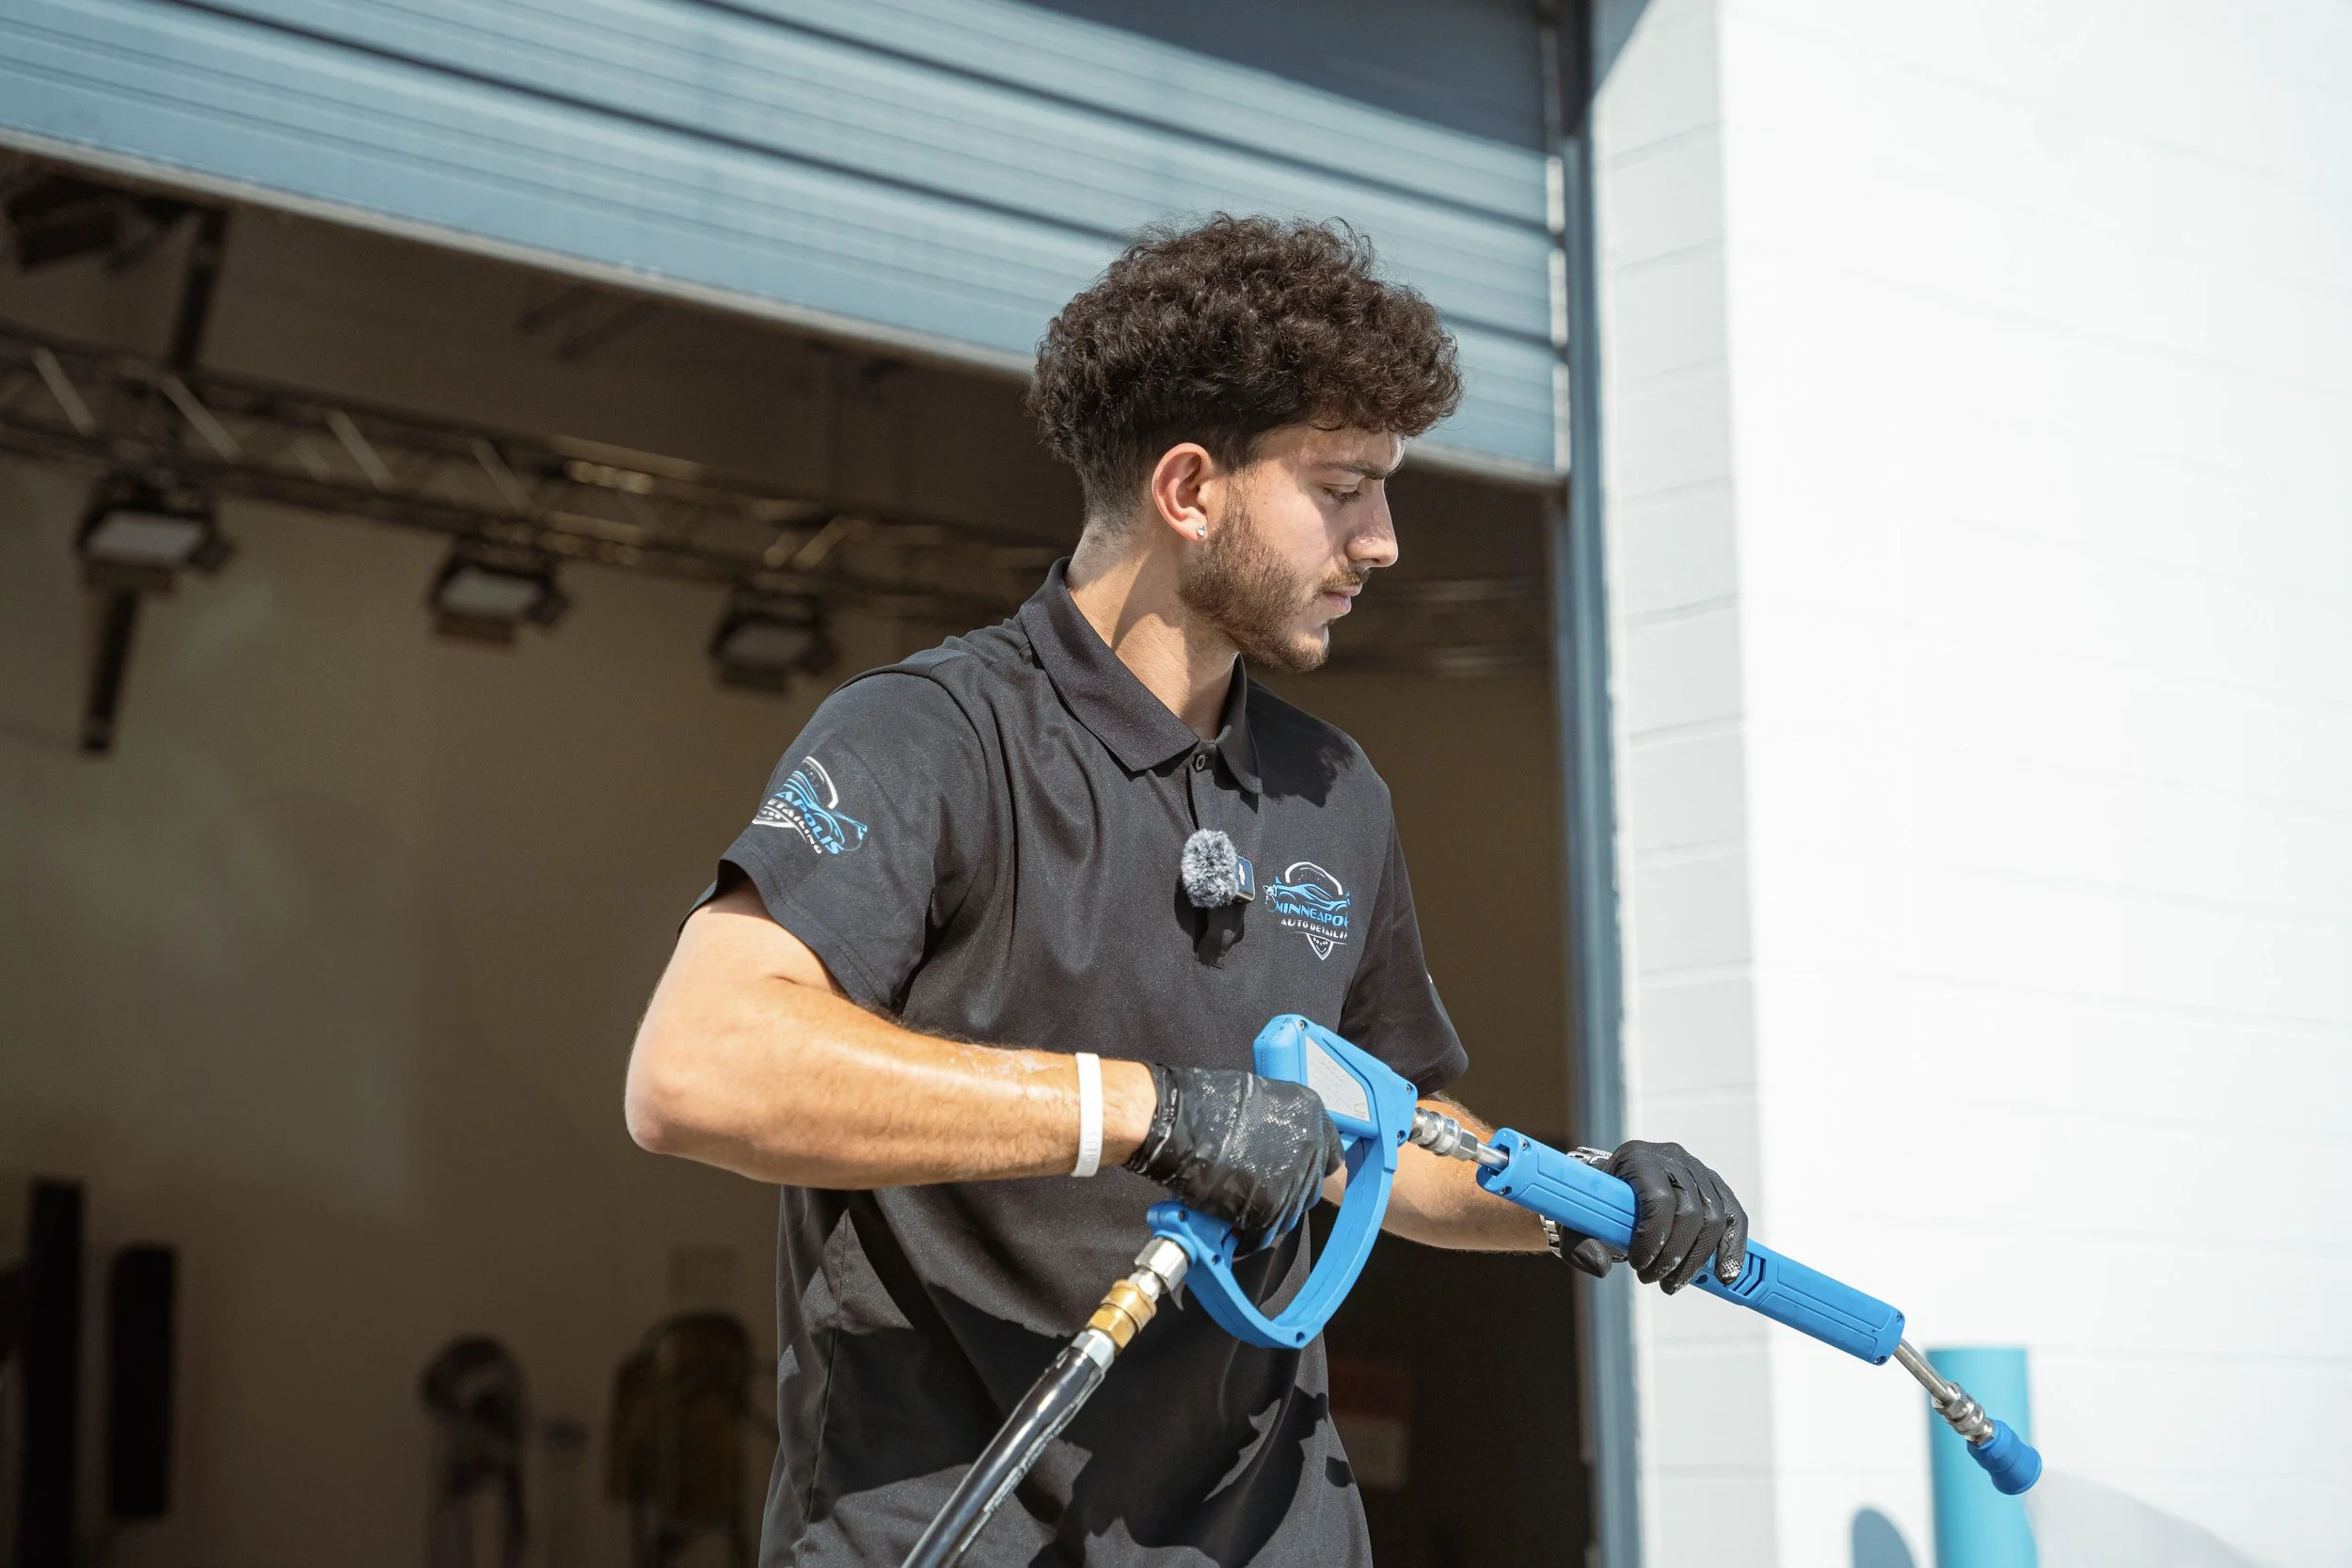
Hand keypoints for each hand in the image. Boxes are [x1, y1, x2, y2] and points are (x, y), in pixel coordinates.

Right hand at [1122, 1063, 1344, 1253]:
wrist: (1177, 1121)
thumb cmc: (1204, 1103)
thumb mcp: (1259, 1099)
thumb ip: (1281, 1125)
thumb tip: (1279, 1148)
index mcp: (1311, 1113)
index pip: (1332, 1155)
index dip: (1312, 1166)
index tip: (1300, 1173)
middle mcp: (1310, 1147)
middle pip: (1311, 1189)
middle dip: (1287, 1193)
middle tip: (1260, 1189)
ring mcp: (1292, 1180)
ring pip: (1289, 1215)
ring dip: (1268, 1215)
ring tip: (1240, 1206)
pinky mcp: (1270, 1208)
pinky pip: (1265, 1233)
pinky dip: (1249, 1235)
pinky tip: (1231, 1224)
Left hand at [1563, 1140, 1748, 1293]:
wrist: (1615, 1191)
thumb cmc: (1596, 1205)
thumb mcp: (1576, 1223)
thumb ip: (1579, 1245)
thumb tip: (1601, 1266)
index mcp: (1636, 1158)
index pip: (1658, 1198)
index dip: (1653, 1237)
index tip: (1638, 1265)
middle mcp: (1672, 1158)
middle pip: (1690, 1211)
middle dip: (1674, 1255)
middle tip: (1653, 1279)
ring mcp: (1698, 1170)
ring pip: (1714, 1219)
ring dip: (1696, 1261)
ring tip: (1673, 1282)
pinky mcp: (1716, 1187)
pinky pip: (1735, 1218)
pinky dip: (1733, 1249)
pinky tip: (1724, 1275)